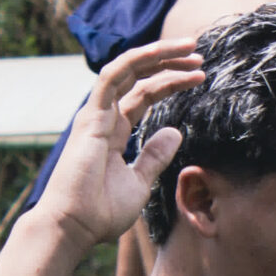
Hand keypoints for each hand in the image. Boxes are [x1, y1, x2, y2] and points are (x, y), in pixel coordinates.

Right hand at [35, 38, 198, 249]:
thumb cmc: (101, 212)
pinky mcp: (90, 117)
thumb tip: (174, 132)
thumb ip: (155, 155)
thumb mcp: (139, 181)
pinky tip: (162, 53)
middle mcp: (104, 117)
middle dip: (168, 62)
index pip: (144, 94)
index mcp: (114, 131)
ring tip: (190, 48)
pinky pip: (112, 77)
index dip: (171, 82)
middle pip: (138, 77)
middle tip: (199, 56)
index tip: (200, 77)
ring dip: (158, 54)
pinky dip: (136, 61)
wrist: (75, 227)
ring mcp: (95, 115)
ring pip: (127, 69)